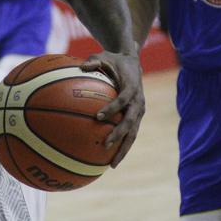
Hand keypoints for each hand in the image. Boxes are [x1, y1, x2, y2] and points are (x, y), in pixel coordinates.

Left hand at [81, 49, 143, 167]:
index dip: (113, 108)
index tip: (98, 116)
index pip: (124, 99)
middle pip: (131, 122)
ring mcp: (139, 111)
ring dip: (123, 148)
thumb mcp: (104, 56)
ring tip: (112, 164)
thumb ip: (93, 60)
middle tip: (105, 145)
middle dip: (120, 134)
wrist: (133, 63)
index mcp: (132, 86)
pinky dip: (122, 146)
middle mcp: (138, 101)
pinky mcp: (136, 117)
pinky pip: (130, 134)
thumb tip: (81, 66)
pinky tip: (110, 160)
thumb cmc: (114, 60)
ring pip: (133, 133)